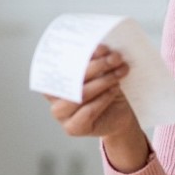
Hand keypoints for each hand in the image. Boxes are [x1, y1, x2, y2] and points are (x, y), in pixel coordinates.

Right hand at [46, 44, 149, 171]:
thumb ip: (97, 59)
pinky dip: (103, 98)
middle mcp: (54, 96)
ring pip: (81, 94)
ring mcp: (61, 114)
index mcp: (55, 78)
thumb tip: (100, 47)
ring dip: (103, 82)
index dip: (79, 55)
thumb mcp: (103, 71)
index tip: (100, 47)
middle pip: (72, 78)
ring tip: (119, 73)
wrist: (120, 114)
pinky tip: (114, 90)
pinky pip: (88, 111)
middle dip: (97, 66)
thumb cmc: (108, 89)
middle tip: (115, 57)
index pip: (60, 64)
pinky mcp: (73, 128)